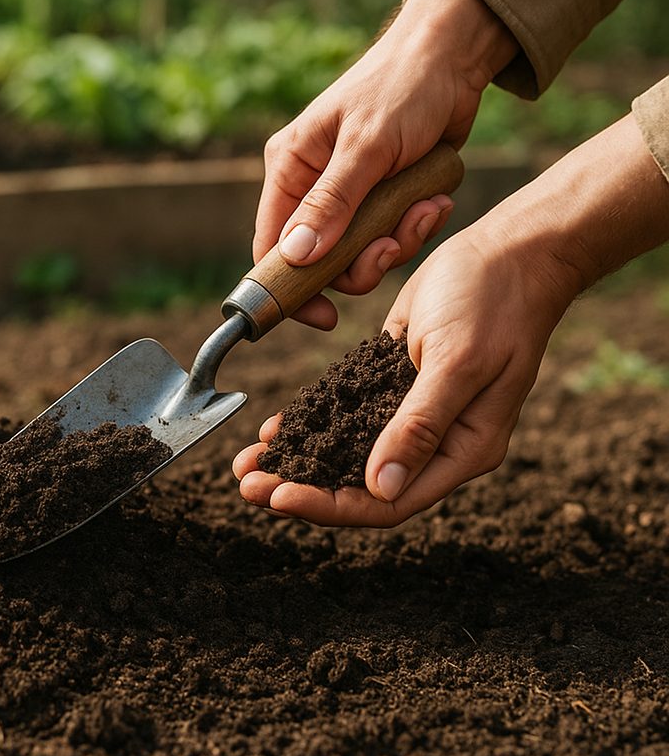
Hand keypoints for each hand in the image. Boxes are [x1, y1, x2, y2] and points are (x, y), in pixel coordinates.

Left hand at [235, 114, 668, 525]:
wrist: (508, 249)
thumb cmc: (495, 302)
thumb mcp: (457, 362)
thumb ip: (420, 425)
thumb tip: (380, 487)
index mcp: (463, 449)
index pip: (388, 501)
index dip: (330, 505)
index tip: (279, 497)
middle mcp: (437, 441)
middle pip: (361, 484)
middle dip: (303, 487)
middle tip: (247, 486)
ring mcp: (414, 412)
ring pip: (349, 452)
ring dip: (301, 458)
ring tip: (248, 465)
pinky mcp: (394, 382)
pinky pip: (347, 414)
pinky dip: (312, 422)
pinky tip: (276, 428)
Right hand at [257, 0, 516, 328]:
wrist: (456, 55)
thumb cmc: (404, 86)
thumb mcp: (367, 146)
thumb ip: (331, 204)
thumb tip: (295, 258)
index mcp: (291, 168)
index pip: (271, 246)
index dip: (290, 288)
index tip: (323, 315)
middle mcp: (313, 186)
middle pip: (319, 260)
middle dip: (361, 262)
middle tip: (393, 246)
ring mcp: (349, 194)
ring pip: (359, 253)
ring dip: (396, 241)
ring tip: (425, 208)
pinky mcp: (383, 196)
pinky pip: (391, 235)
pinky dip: (415, 225)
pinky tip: (435, 197)